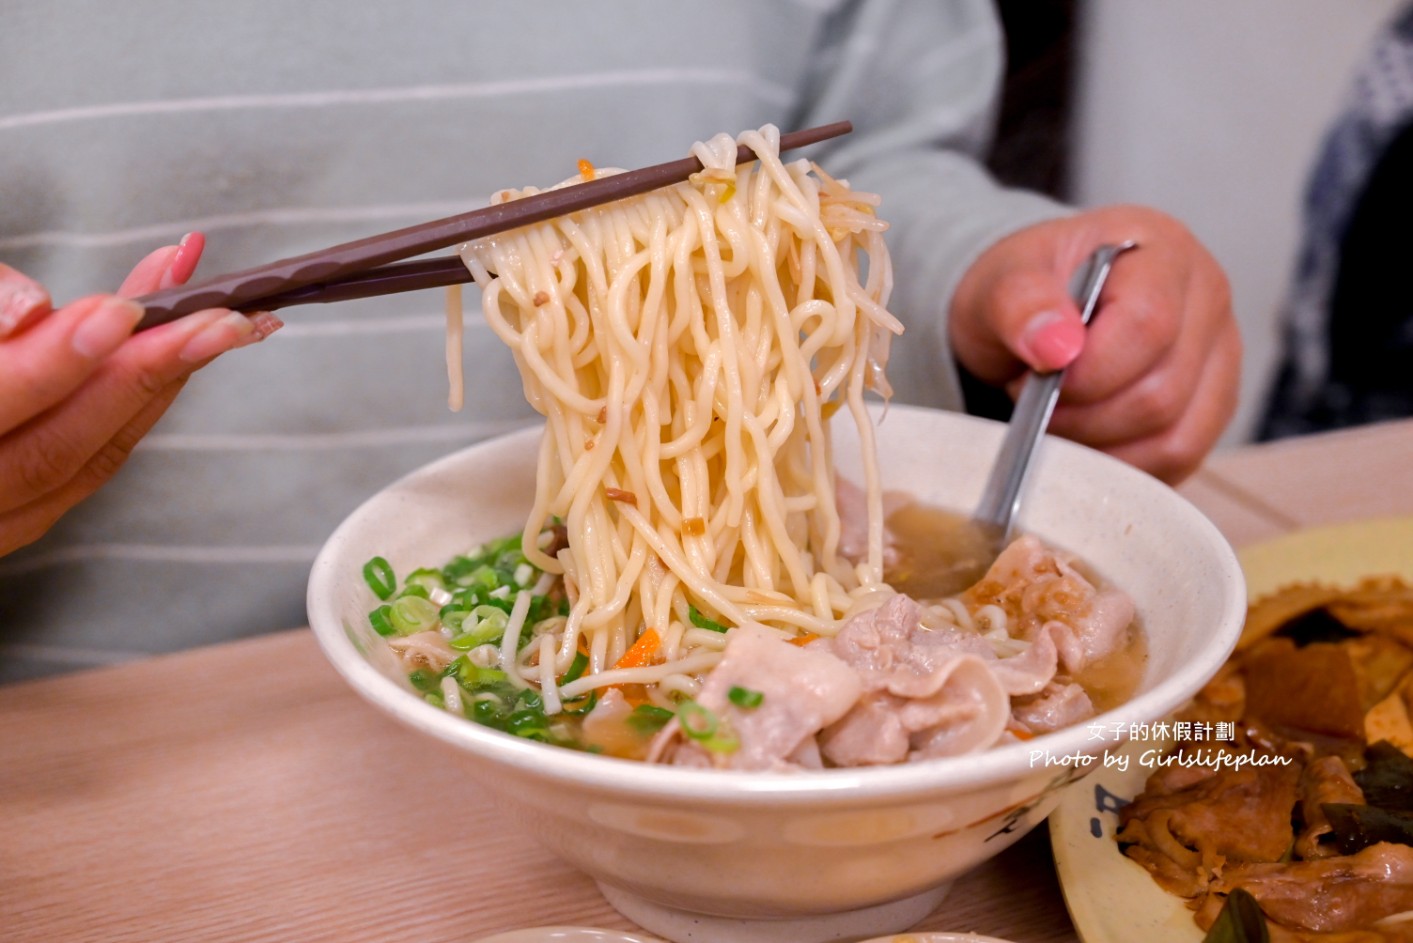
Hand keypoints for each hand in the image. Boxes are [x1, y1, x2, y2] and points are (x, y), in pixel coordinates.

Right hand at [0, 234, 281, 555]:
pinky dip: (138, 404)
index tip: (119, 310)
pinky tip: (179, 352)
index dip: (54, 364)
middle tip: (221, 316)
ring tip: (223, 320)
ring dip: (162, 385)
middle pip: (57, 451)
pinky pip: (91, 465)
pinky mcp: (18, 518)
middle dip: (147, 375)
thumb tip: (32, 312)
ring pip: (87, 462)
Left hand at [949, 205, 1240, 483]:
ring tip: (1058, 416)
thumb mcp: (999, 283)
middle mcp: (1208, 300)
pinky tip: (1084, 442)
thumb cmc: (1023, 294)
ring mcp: (1219, 359)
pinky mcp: (1211, 410)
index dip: (1087, 370)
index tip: (1035, 376)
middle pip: (1162, 392)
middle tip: (1037, 400)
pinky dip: (1121, 469)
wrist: (1033, 317)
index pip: (1149, 324)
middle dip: (1082, 415)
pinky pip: (1178, 462)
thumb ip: (1019, 303)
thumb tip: (1055, 346)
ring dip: (1100, 446)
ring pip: (1175, 438)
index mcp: (1163, 250)